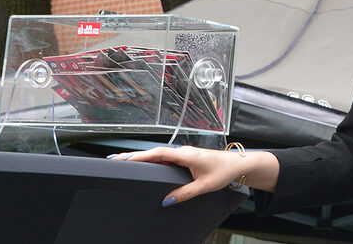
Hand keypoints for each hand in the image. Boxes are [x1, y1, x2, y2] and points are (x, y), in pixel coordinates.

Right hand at [108, 146, 250, 205]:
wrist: (239, 164)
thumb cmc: (225, 171)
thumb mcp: (204, 185)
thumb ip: (185, 193)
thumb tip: (166, 200)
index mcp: (186, 155)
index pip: (158, 154)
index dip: (139, 156)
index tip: (123, 159)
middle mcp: (183, 152)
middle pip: (154, 153)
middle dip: (133, 156)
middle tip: (114, 160)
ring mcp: (184, 154)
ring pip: (158, 155)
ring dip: (142, 158)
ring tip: (123, 162)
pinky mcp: (186, 158)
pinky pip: (165, 158)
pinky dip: (152, 160)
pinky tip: (144, 166)